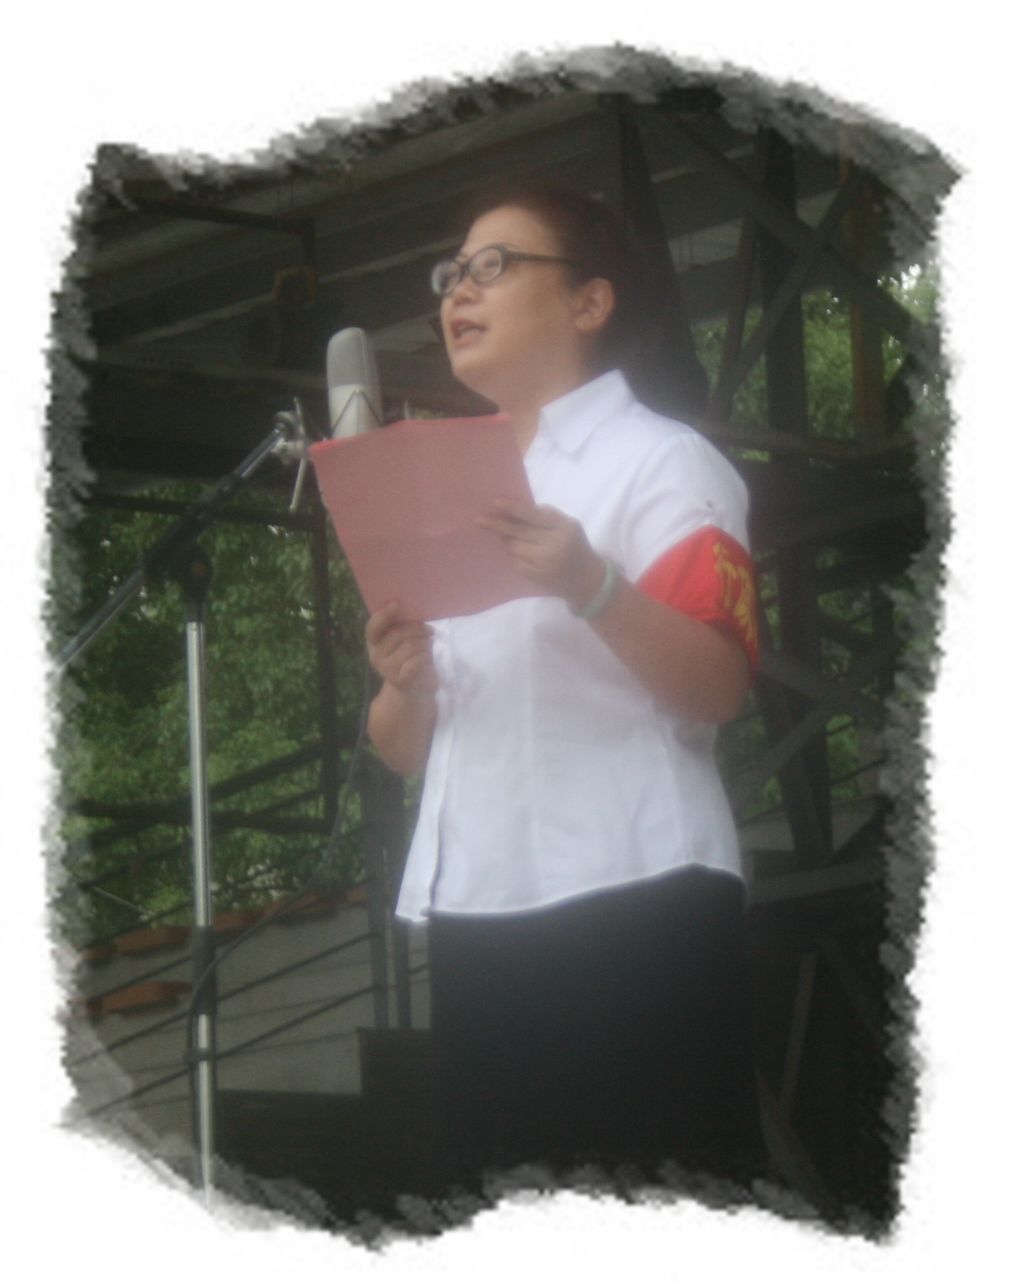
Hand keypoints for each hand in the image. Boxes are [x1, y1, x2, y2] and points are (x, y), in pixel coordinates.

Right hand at [365, 602, 436, 698]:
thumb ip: (403, 626)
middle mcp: (375, 655)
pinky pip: (416, 662)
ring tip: (427, 645)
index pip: (373, 627)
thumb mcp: (404, 639)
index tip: (397, 604)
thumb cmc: (410, 656)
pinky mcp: (400, 681)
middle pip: (397, 634)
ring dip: (424, 643)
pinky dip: (425, 657)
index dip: (383, 615)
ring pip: (410, 647)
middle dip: (417, 629)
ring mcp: (386, 669)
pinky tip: (426, 658)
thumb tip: (415, 612)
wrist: (415, 687)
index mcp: (374, 642)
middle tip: (429, 630)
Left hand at [477, 499, 605, 609]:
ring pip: (514, 547)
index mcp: (564, 528)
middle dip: (499, 525)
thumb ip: (547, 517)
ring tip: (512, 540)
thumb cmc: (575, 546)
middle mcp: (555, 545)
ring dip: (508, 542)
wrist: (587, 580)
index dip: (513, 508)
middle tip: (480, 520)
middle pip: (519, 532)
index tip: (495, 502)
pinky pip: (516, 562)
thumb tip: (515, 510)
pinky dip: (516, 557)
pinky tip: (525, 557)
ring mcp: (545, 563)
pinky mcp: (537, 577)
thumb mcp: (570, 526)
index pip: (534, 515)